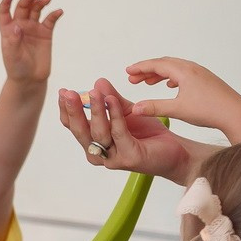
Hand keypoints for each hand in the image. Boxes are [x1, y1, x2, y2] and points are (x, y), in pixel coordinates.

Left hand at [0, 0, 61, 85]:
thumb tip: (17, 26)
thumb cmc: (16, 68)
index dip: (6, 2)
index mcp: (8, 30)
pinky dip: (54, 14)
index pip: (4, 12)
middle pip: (23, 7)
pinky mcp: (46, 33)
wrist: (30, 79)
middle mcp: (20, 26)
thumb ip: (13, 40)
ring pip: (36, 10)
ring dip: (41, 3)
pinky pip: (50, 20)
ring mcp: (33, 28)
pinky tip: (58, 12)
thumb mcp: (11, 55)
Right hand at [56, 79, 198, 182]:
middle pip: (80, 131)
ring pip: (98, 132)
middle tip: (69, 93)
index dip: (67, 110)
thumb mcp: (127, 112)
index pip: (74, 126)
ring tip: (94, 93)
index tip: (63, 92)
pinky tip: (112, 101)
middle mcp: (98, 153)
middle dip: (73, 111)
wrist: (176, 152)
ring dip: (95, 111)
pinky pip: (119, 133)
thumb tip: (97, 83)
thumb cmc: (150, 135)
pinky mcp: (129, 158)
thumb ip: (111, 100)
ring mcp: (112, 158)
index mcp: (94, 143)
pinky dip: (115, 116)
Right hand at [124, 57, 240, 141]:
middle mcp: (192, 68)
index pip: (157, 64)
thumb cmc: (209, 110)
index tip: (127, 71)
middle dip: (147, 70)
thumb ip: (154, 107)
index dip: (140, 67)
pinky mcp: (206, 81)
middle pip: (165, 64)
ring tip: (147, 83)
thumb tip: (134, 108)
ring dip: (159, 74)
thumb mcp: (177, 110)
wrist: (235, 114)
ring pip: (175, 68)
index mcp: (184, 72)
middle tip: (133, 78)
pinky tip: (170, 86)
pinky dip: (171, 77)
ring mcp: (200, 74)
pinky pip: (184, 74)